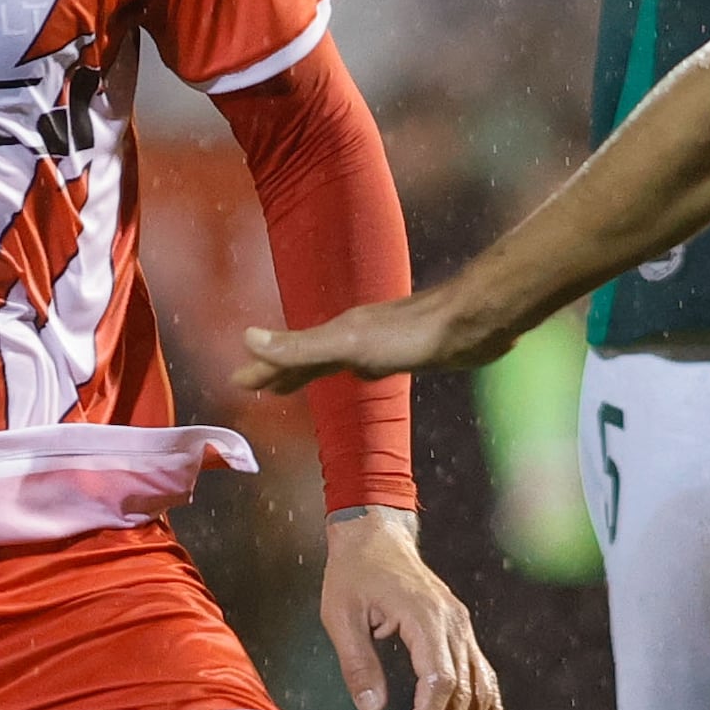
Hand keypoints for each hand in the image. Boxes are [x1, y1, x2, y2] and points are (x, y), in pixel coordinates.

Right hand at [238, 289, 483, 397]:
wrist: (471, 323)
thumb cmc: (411, 335)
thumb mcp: (347, 345)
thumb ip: (300, 347)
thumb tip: (246, 338)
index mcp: (337, 335)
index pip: (290, 355)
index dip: (265, 369)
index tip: (238, 382)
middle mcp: (355, 335)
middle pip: (309, 357)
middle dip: (283, 370)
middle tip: (258, 386)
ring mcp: (381, 342)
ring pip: (336, 360)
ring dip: (314, 371)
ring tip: (300, 381)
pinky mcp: (408, 351)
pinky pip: (367, 365)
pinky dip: (352, 372)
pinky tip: (365, 375)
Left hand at [316, 510, 503, 709]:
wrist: (376, 536)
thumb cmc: (353, 574)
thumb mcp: (340, 615)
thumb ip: (357, 662)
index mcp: (426, 617)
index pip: (440, 679)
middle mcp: (453, 624)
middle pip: (465, 691)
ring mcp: (462, 628)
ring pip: (479, 688)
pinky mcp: (461, 633)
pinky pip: (483, 675)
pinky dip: (489, 709)